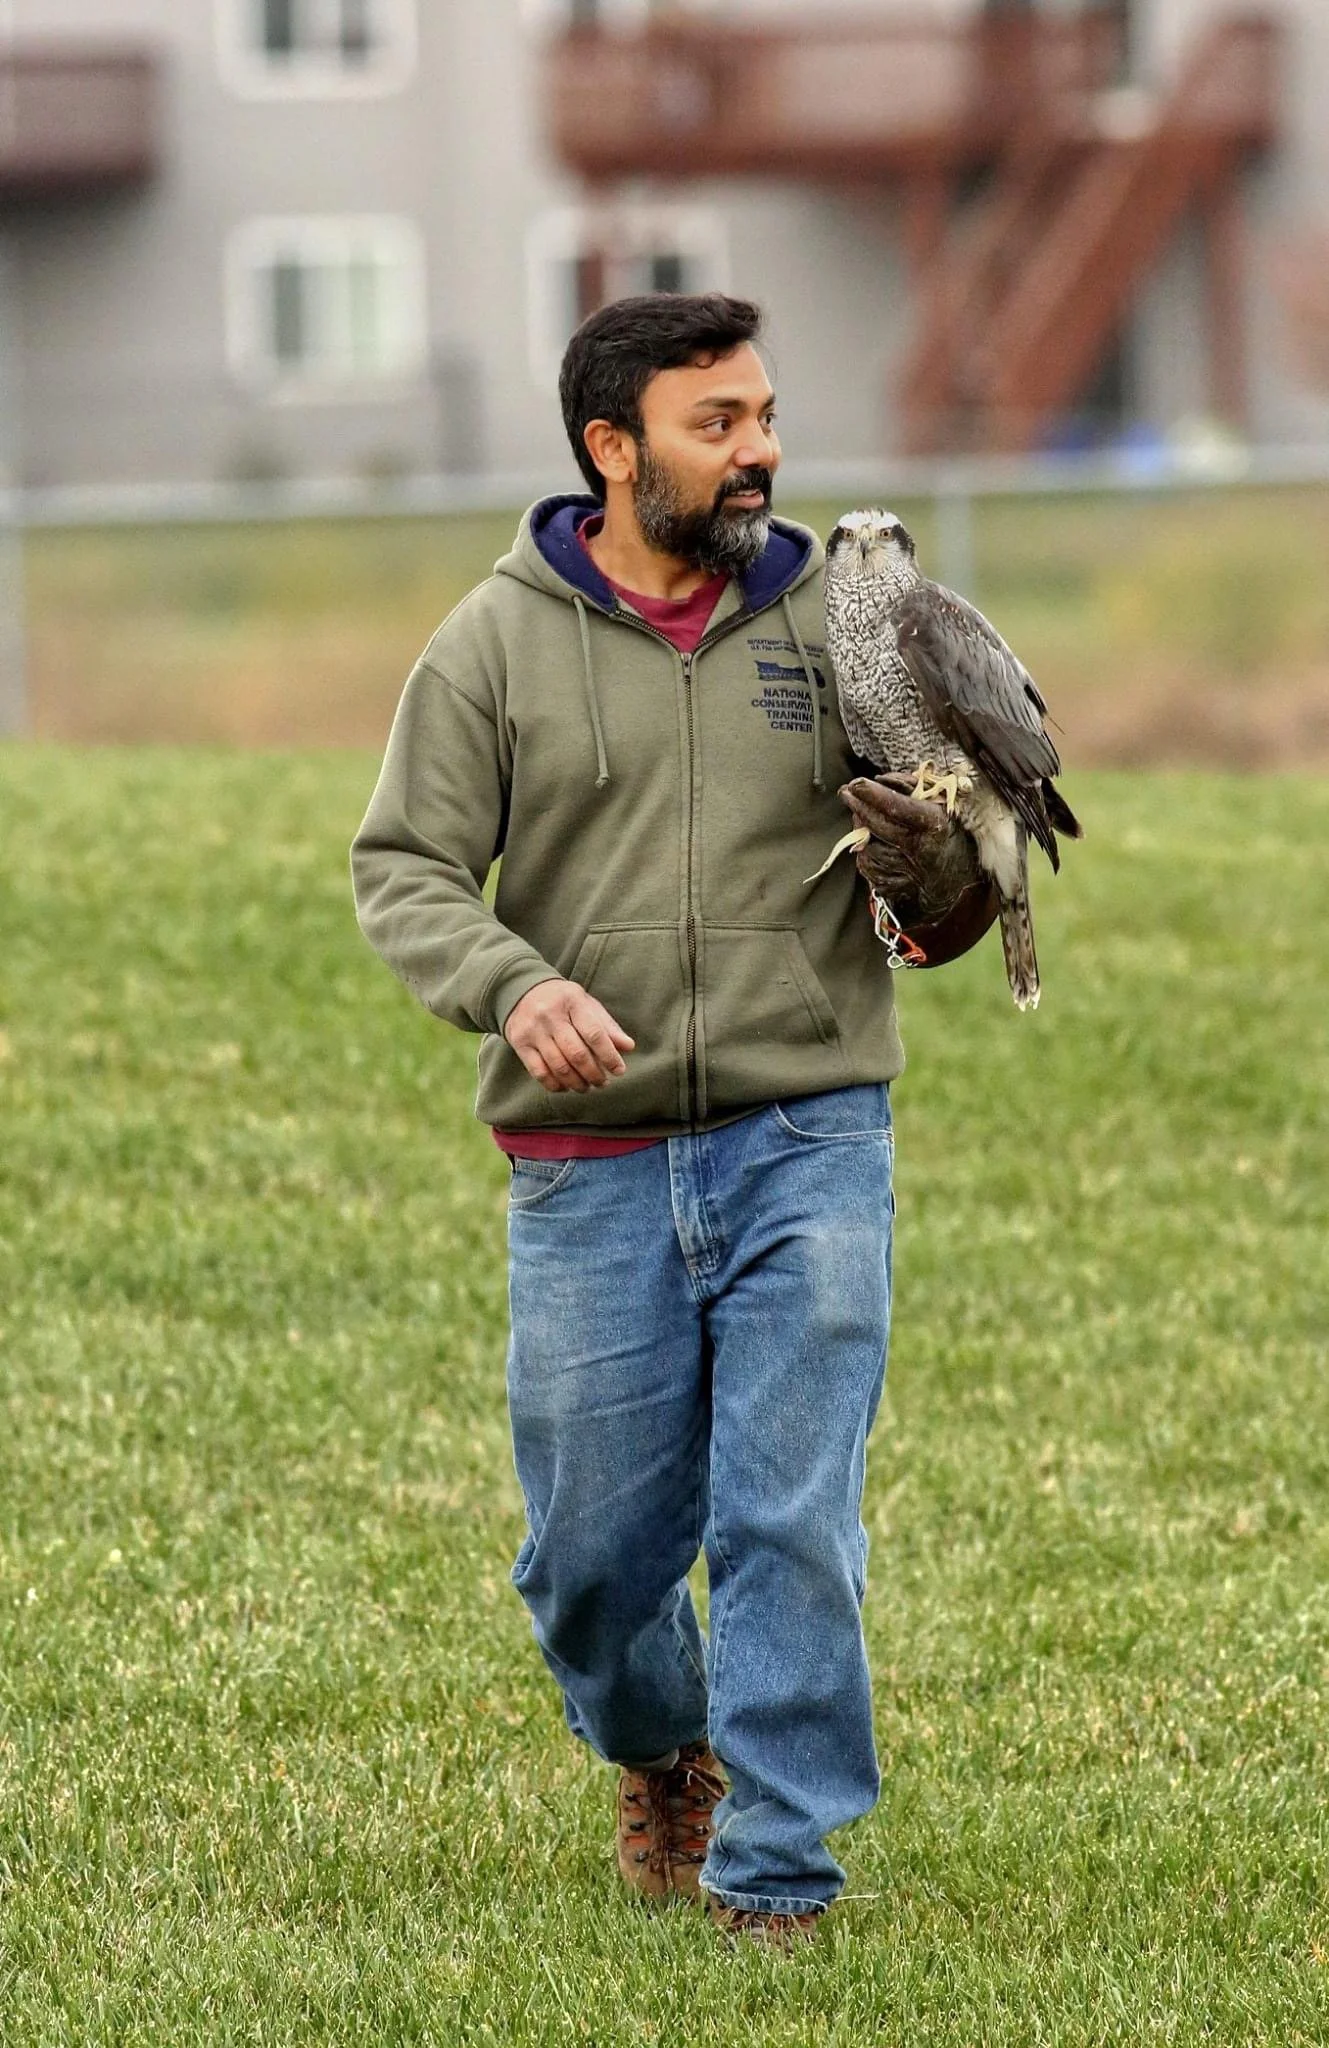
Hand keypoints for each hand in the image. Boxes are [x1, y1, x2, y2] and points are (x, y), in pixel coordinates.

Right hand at [503, 978, 634, 1092]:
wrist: (521, 990)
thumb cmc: (563, 1001)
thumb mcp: (586, 1005)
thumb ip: (607, 1026)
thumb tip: (628, 1047)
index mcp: (572, 1001)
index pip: (594, 1033)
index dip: (609, 1056)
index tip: (619, 1070)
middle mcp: (550, 1015)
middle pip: (576, 1053)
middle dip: (593, 1074)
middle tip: (603, 1082)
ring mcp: (533, 1030)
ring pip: (558, 1066)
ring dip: (576, 1083)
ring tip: (587, 1087)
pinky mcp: (519, 1043)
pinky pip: (539, 1072)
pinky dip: (555, 1085)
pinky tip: (565, 1087)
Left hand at [839, 774, 985, 927]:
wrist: (959, 873)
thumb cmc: (946, 829)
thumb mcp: (938, 799)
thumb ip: (909, 785)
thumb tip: (881, 780)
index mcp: (934, 824)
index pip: (896, 806)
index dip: (872, 794)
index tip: (856, 784)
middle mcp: (920, 849)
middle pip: (877, 826)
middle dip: (857, 806)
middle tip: (848, 793)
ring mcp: (908, 871)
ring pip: (868, 848)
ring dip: (861, 831)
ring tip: (866, 820)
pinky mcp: (896, 887)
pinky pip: (868, 868)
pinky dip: (865, 854)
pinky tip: (873, 845)